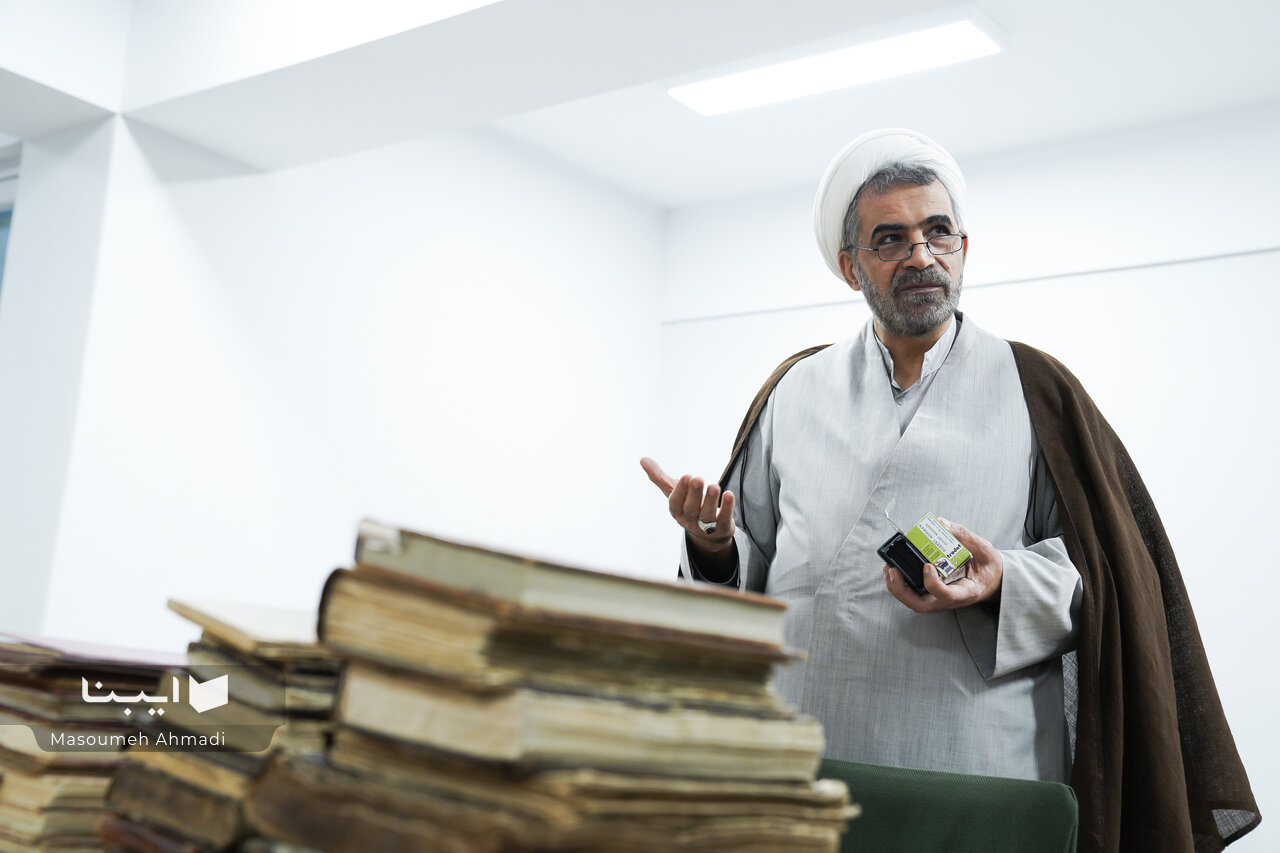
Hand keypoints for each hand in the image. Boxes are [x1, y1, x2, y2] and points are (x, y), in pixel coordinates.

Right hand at [639, 457, 735, 552]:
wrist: (708, 534)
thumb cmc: (688, 507)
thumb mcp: (673, 493)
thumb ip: (659, 477)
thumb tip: (642, 459)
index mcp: (677, 511)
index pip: (676, 503)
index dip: (681, 491)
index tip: (687, 476)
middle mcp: (689, 520)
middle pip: (691, 509)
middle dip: (695, 494)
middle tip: (698, 478)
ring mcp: (705, 527)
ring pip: (707, 515)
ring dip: (711, 501)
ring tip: (715, 486)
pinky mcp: (722, 529)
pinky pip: (724, 520)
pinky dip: (727, 508)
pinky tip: (729, 495)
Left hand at [883, 518, 1002, 612]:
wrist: (993, 580)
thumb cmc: (989, 567)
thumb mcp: (985, 549)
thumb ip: (965, 536)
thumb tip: (941, 523)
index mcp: (967, 592)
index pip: (946, 595)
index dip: (933, 584)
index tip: (928, 566)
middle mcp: (950, 600)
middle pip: (921, 605)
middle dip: (903, 590)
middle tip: (893, 570)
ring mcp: (940, 599)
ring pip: (914, 602)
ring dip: (897, 588)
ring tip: (889, 568)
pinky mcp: (933, 594)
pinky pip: (914, 594)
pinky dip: (901, 584)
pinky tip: (894, 569)